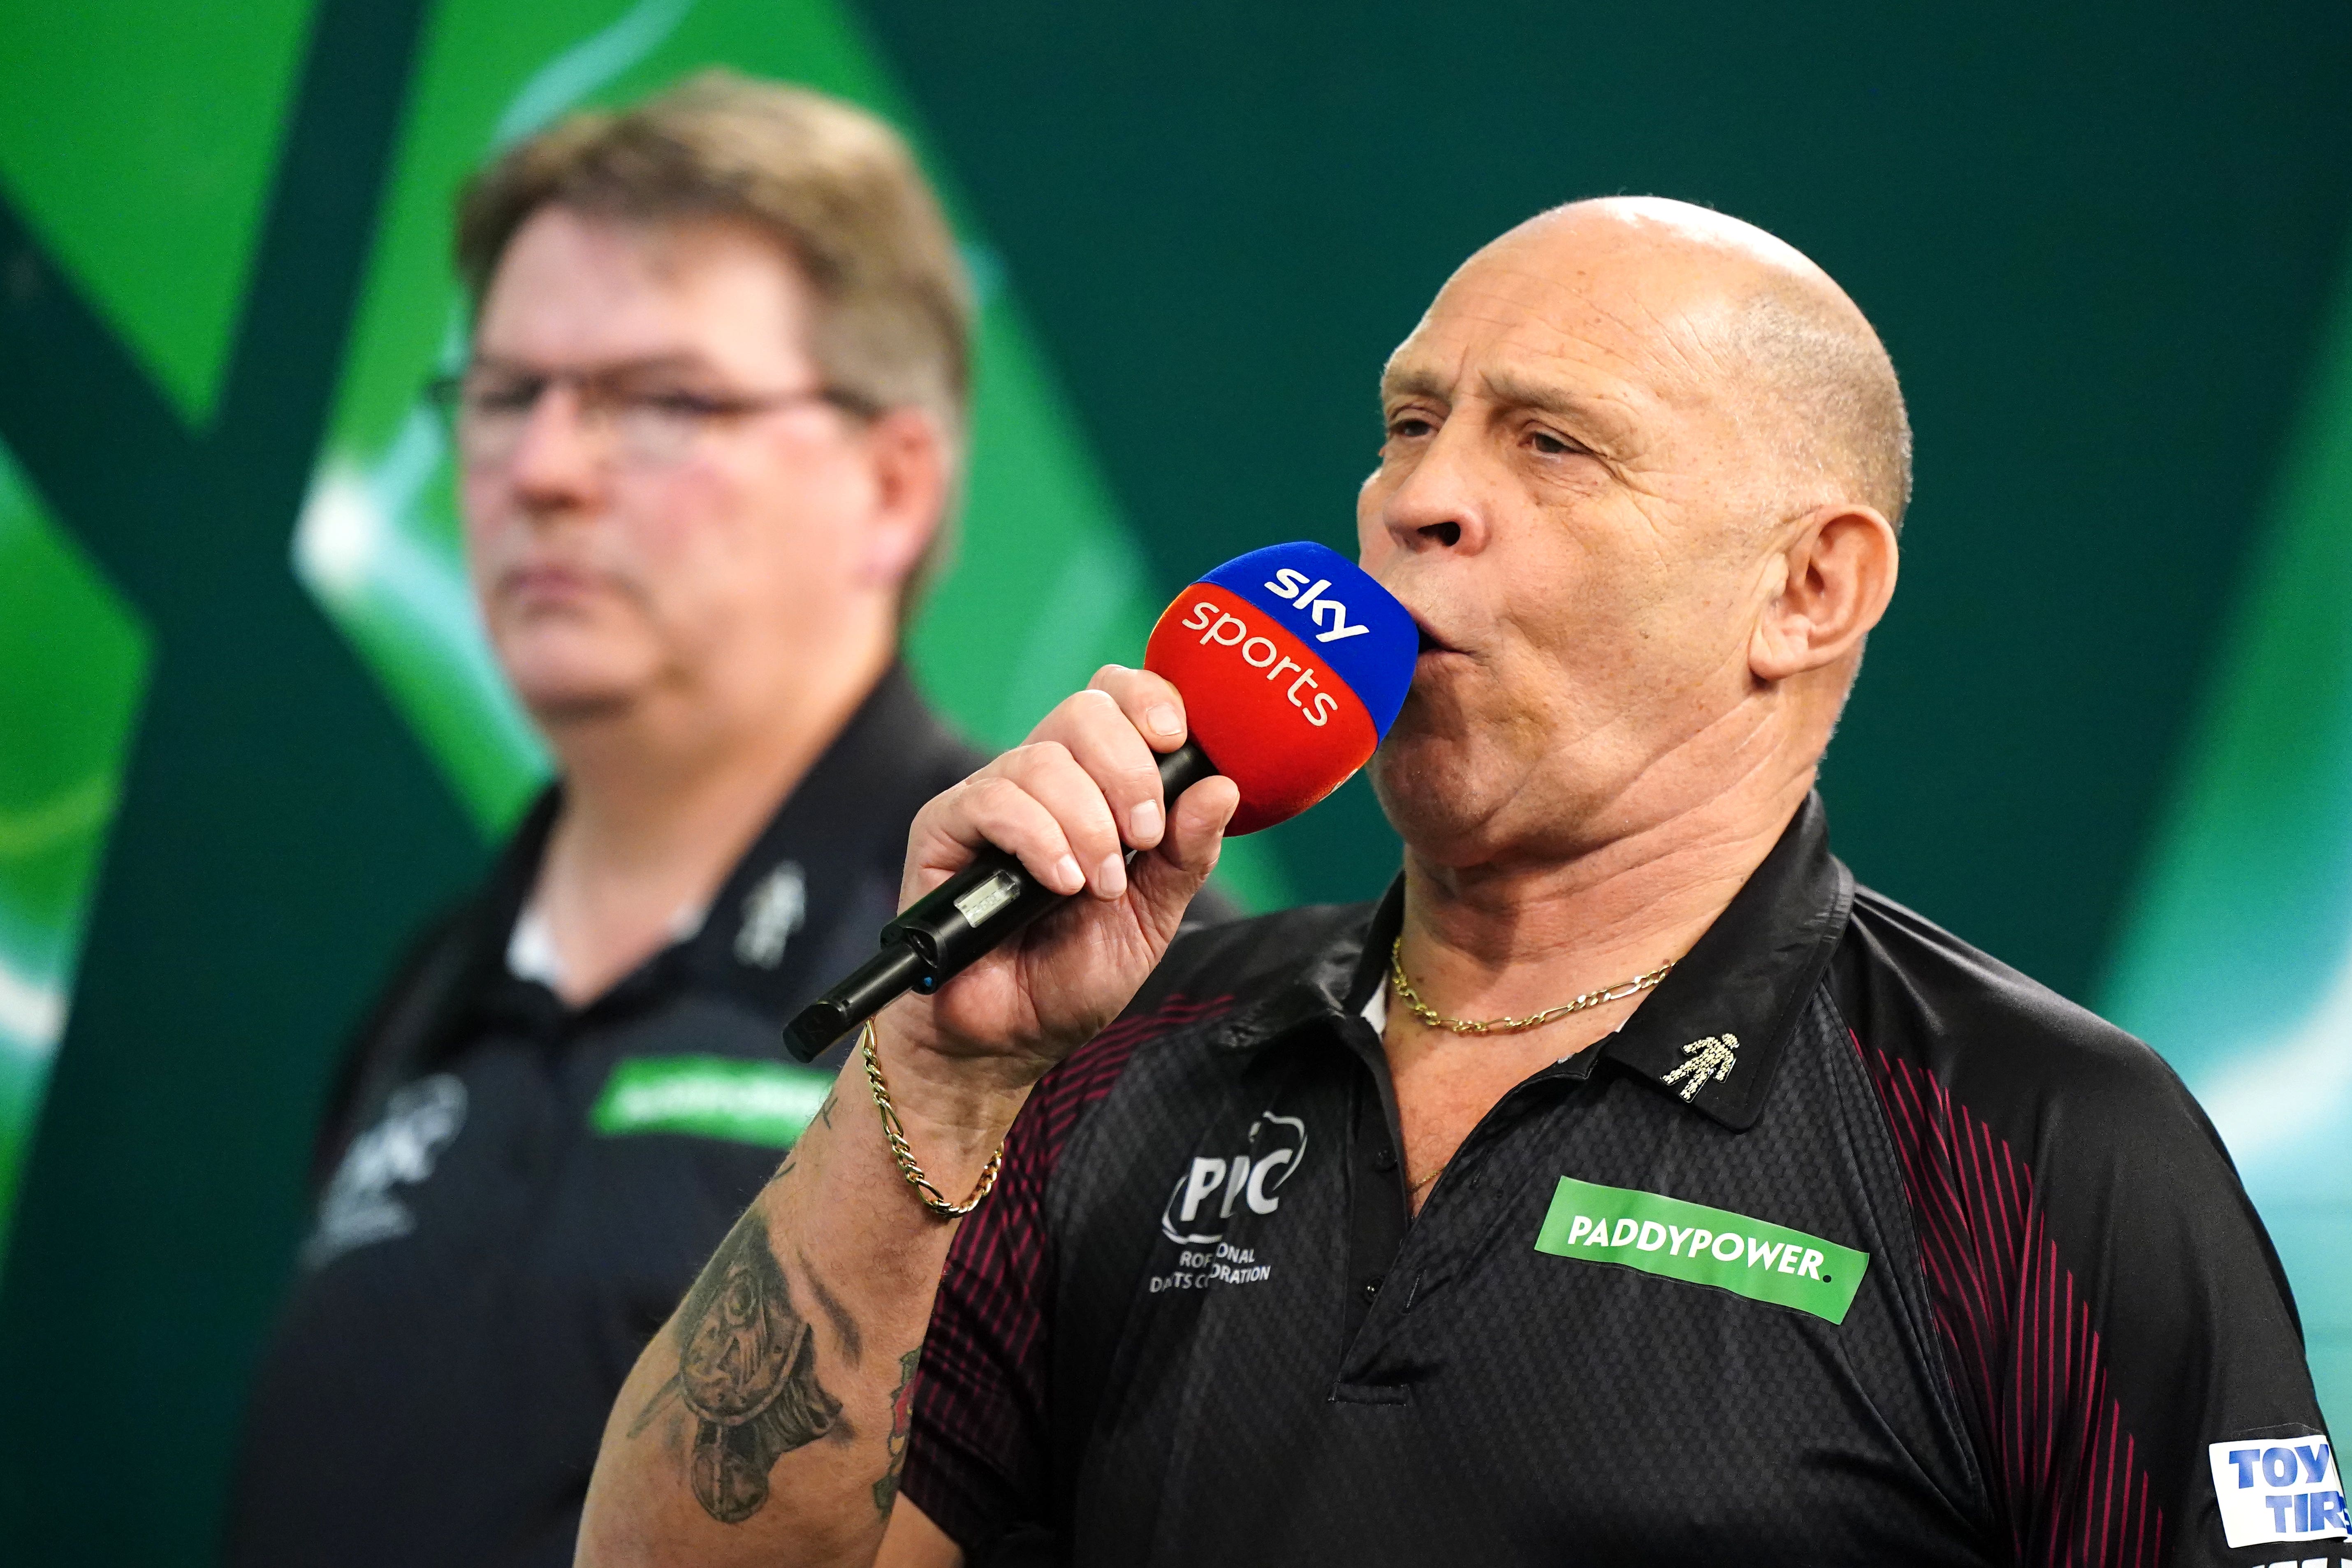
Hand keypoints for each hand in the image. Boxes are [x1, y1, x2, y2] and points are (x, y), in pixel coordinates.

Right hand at [882, 665, 1239, 1087]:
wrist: (1010, 1037)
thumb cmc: (1073, 974)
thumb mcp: (1153, 915)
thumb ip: (1187, 853)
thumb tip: (1221, 785)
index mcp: (1094, 785)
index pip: (1115, 698)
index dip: (1148, 701)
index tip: (1175, 742)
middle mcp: (1041, 780)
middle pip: (1083, 710)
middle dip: (1128, 770)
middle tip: (1144, 837)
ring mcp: (990, 800)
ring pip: (1042, 759)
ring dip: (1087, 825)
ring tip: (1097, 887)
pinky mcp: (944, 828)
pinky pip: (994, 799)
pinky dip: (1040, 839)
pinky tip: (1058, 884)